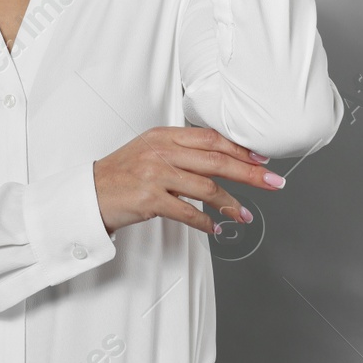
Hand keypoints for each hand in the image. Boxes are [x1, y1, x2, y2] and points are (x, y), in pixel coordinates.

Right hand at [93, 126, 282, 236]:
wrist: (89, 193)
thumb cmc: (121, 174)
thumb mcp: (150, 151)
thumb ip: (181, 150)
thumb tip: (220, 159)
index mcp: (163, 136)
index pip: (211, 138)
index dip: (240, 149)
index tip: (261, 159)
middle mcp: (160, 151)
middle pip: (215, 160)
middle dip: (249, 173)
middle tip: (273, 182)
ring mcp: (155, 175)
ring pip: (206, 187)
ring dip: (231, 203)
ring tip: (244, 214)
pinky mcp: (149, 199)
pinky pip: (187, 212)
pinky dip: (206, 222)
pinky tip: (216, 227)